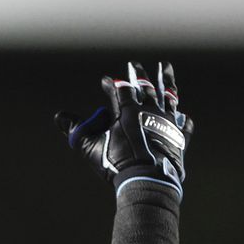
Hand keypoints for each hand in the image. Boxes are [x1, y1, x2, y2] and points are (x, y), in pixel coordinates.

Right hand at [54, 61, 192, 196]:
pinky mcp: (179, 137)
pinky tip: (184, 116)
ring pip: (169, 95)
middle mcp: (151, 110)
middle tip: (136, 64)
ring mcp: (168, 122)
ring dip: (167, 80)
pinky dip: (182, 120)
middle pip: (146, 86)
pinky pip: (183, 125)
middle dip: (140, 74)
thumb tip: (59, 116)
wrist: (147, 179)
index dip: (112, 84)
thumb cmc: (117, 163)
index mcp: (129, 110)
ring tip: (166, 67)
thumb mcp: (90, 146)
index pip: (120, 89)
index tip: (106, 80)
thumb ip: (76, 129)